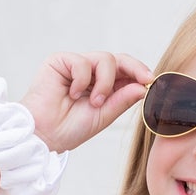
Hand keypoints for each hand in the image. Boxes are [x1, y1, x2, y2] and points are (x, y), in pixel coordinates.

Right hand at [20, 51, 152, 154]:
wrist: (44, 135)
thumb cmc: (69, 129)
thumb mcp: (103, 116)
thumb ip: (121, 101)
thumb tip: (142, 86)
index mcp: (102, 86)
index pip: (125, 72)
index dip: (139, 72)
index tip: (151, 81)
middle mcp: (90, 73)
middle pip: (118, 59)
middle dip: (133, 68)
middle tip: (144, 79)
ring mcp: (75, 65)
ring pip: (104, 59)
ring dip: (105, 82)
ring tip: (94, 102)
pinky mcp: (60, 61)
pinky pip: (83, 62)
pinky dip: (82, 80)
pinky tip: (72, 94)